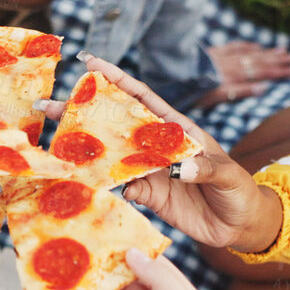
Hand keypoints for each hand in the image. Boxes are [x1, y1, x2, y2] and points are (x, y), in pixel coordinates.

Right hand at [61, 54, 283, 253]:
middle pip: (115, 124)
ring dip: (85, 150)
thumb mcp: (227, 173)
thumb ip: (205, 168)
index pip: (141, 98)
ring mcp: (151, 171)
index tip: (89, 63)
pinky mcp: (148, 196)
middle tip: (48, 105)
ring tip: (53, 145)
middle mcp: (157, 146)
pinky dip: (103, 185)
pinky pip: (121, 187)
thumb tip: (180, 167)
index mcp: (176, 129)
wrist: (241, 225)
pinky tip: (82, 182)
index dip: (116, 79)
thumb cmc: (239, 189)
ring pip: (112, 156)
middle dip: (82, 113)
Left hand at [194, 40, 289, 106]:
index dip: (281, 72)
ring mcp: (224, 57)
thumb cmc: (193, 88)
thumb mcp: (216, 95)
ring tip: (285, 52)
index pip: (263, 73)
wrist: (173, 70)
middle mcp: (233, 64)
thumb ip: (240, 91)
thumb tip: (263, 88)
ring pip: (251, 54)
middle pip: (261, 62)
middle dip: (281, 61)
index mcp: (235, 76)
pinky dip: (248, 46)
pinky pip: (236, 47)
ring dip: (268, 53)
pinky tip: (257, 46)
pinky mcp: (214, 53)